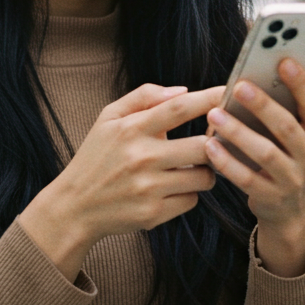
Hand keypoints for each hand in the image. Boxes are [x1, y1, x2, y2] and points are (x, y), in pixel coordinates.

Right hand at [19, 83, 222, 278]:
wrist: (74, 207)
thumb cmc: (96, 157)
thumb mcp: (109, 118)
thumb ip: (144, 96)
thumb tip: (184, 90)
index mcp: (131, 129)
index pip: (179, 109)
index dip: (210, 99)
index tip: (231, 93)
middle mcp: (141, 158)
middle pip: (203, 146)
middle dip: (215, 143)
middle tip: (212, 142)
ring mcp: (148, 188)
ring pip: (204, 177)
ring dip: (205, 171)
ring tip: (190, 167)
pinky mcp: (153, 214)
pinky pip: (192, 201)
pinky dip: (189, 193)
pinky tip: (174, 189)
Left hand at [204, 59, 304, 276]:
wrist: (292, 211)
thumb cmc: (297, 158)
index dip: (302, 84)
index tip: (283, 61)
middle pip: (287, 128)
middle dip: (263, 105)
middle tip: (239, 86)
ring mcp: (291, 180)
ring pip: (264, 153)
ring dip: (238, 132)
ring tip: (215, 115)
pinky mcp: (270, 198)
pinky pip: (246, 179)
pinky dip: (227, 162)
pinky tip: (210, 146)